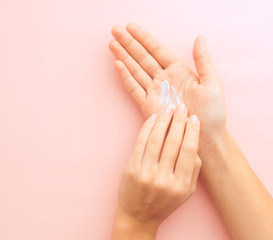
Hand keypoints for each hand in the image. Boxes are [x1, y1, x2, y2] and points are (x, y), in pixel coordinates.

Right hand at [109, 23, 226, 155]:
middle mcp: (163, 79)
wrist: (205, 136)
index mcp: (178, 71)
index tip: (130, 27)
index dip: (143, 38)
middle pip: (142, 57)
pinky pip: (134, 89)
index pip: (157, 50)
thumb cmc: (212, 111)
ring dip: (123, 57)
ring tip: (112, 44)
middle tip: (114, 31)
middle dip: (128, 44)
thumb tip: (199, 37)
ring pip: (135, 70)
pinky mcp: (148, 105)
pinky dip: (126, 77)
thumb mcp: (211, 82)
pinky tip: (118, 65)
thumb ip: (202, 60)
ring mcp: (155, 92)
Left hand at [113, 104, 200, 238]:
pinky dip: (147, 128)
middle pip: (173, 142)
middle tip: (181, 107)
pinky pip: (140, 143)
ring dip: (163, 120)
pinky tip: (153, 118)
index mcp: (181, 185)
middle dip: (178, 121)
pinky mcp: (131, 169)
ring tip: (168, 109)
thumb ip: (194, 170)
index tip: (194, 118)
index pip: (189, 151)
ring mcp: (145, 174)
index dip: (192, 131)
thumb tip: (194, 143)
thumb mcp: (186, 192)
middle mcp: (163, 179)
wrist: (139, 216)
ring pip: (155, 139)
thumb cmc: (164, 202)